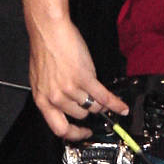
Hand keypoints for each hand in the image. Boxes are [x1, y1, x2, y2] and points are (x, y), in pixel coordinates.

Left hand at [28, 15, 128, 140]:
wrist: (48, 28)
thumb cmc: (44, 48)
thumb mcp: (42, 77)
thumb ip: (52, 93)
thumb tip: (67, 104)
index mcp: (42, 98)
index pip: (59, 129)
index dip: (75, 135)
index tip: (84, 132)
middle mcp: (55, 97)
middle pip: (80, 116)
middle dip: (89, 110)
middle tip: (94, 103)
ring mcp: (70, 88)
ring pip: (92, 106)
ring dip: (99, 102)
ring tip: (102, 96)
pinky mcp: (84, 78)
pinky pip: (103, 97)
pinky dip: (115, 104)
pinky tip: (121, 106)